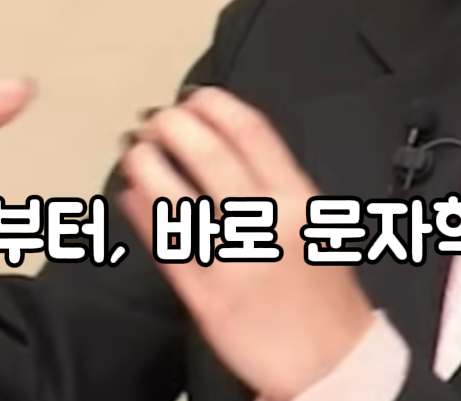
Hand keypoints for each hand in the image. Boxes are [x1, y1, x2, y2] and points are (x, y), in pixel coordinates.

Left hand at [118, 87, 377, 400]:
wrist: (331, 363)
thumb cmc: (322, 294)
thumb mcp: (311, 224)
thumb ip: (273, 185)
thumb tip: (222, 143)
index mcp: (298, 201)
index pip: (254, 134)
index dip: (217, 107)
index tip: (194, 96)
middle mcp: (266, 224)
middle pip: (213, 158)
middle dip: (176, 128)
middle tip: (156, 118)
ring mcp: (233, 260)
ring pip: (181, 200)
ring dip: (149, 165)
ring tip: (134, 150)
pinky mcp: (206, 296)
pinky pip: (166, 247)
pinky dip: (143, 215)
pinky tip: (129, 196)